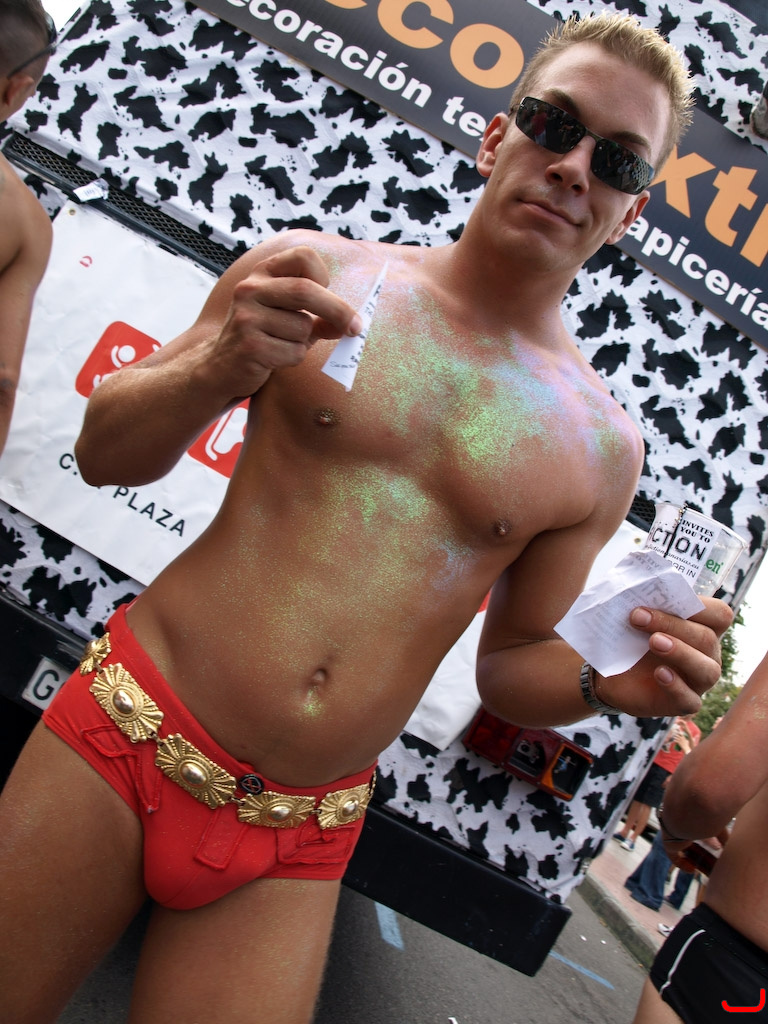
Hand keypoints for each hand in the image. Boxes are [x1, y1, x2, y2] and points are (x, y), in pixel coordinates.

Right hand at [206, 245, 362, 400]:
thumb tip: (352, 324)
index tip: (330, 295)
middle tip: (356, 328)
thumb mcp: (288, 316)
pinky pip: (294, 353)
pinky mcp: (250, 345)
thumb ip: (318, 315)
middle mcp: (250, 289)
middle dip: (338, 310)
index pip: (304, 256)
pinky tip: (274, 359)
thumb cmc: (263, 337)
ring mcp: (247, 317)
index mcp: (262, 273)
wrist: (221, 367)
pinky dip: (294, 359)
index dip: (323, 277)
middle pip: (306, 290)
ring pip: (303, 328)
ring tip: (283, 345)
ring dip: (305, 343)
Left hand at [597, 597, 732, 716]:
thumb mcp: (633, 613)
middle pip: (706, 638)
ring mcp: (697, 680)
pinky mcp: (682, 702)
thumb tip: (636, 570)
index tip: (662, 595)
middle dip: (672, 624)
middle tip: (637, 616)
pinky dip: (676, 686)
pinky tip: (659, 673)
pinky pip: (690, 700)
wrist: (609, 670)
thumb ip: (641, 595)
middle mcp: (706, 653)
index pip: (719, 614)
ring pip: (707, 670)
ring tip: (654, 642)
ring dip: (681, 653)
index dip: (700, 605)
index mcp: (702, 627)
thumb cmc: (629, 635)